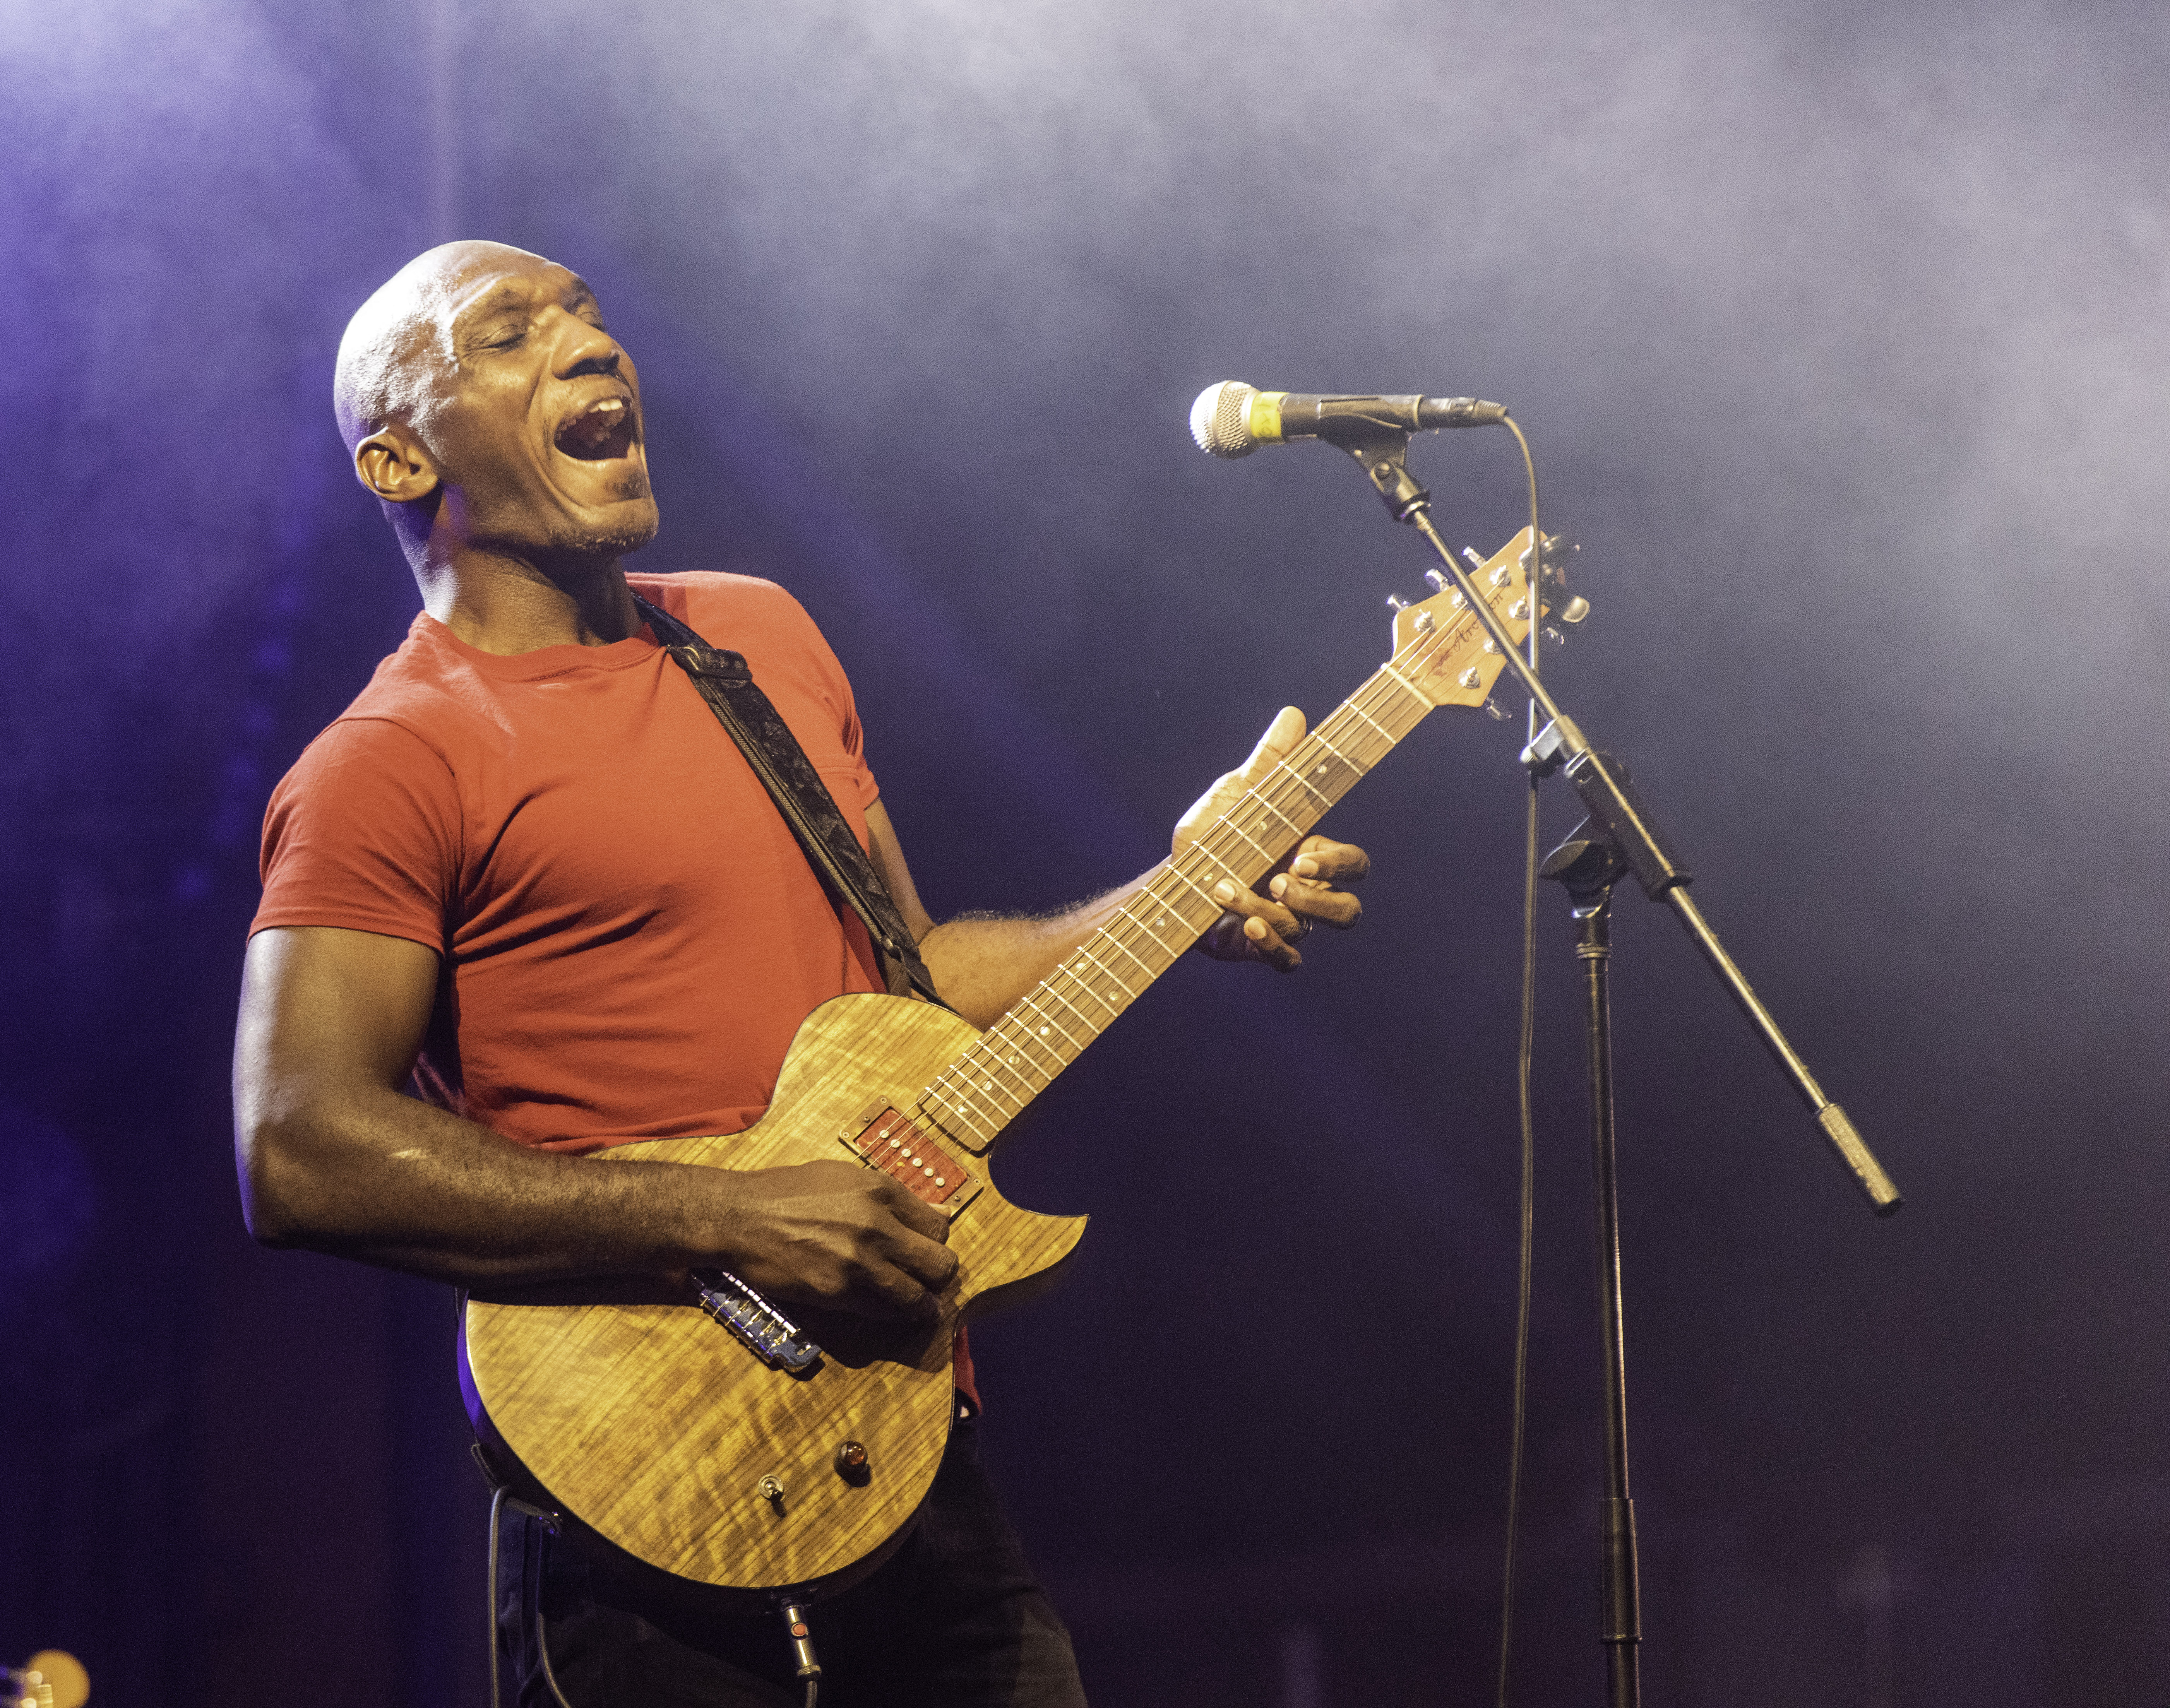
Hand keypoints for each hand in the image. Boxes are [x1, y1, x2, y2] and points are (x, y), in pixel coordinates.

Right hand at [710, 1159, 957, 1320]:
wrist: (739, 1217)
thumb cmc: (789, 1192)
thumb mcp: (846, 1176)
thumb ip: (895, 1196)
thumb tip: (942, 1212)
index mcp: (881, 1190)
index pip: (940, 1225)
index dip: (937, 1240)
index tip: (928, 1248)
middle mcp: (876, 1225)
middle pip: (940, 1263)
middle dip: (940, 1275)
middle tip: (931, 1280)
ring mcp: (858, 1262)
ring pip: (917, 1296)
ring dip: (924, 1305)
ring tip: (922, 1308)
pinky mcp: (837, 1292)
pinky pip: (883, 1311)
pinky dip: (891, 1314)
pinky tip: (889, 1310)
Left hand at [1175, 707, 1369, 971]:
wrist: (1169, 880)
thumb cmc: (1212, 835)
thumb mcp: (1236, 794)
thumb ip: (1269, 762)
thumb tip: (1294, 714)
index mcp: (1310, 855)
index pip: (1353, 864)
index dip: (1338, 866)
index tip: (1302, 859)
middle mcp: (1306, 894)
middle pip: (1348, 911)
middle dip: (1319, 899)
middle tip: (1280, 881)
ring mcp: (1287, 924)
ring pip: (1307, 930)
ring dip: (1269, 911)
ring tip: (1227, 891)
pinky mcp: (1263, 948)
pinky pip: (1287, 960)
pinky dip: (1270, 945)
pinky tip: (1246, 927)